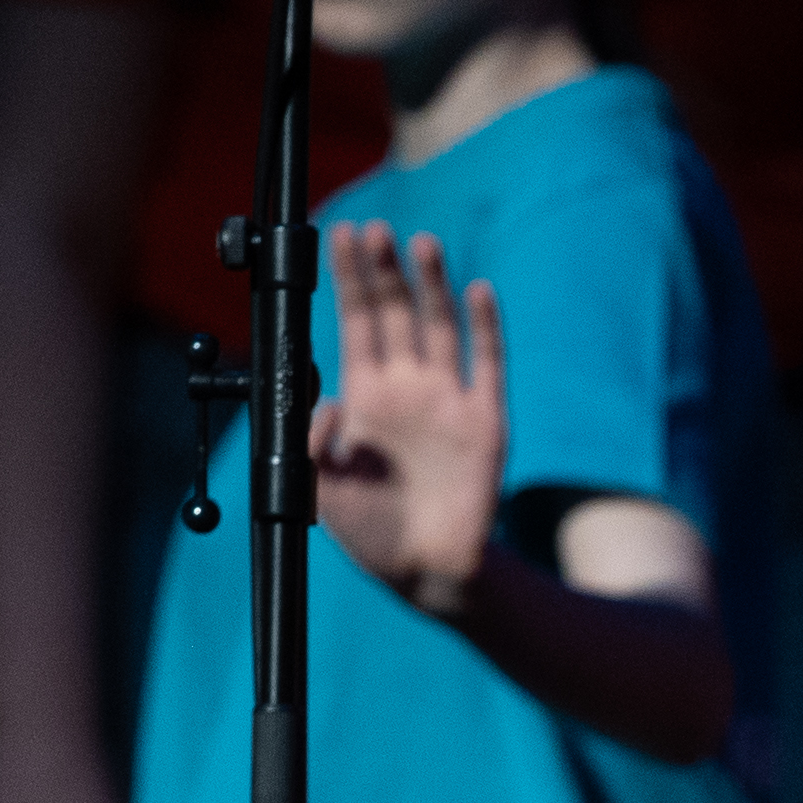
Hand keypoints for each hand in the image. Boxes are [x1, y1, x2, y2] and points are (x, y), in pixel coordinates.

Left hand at [312, 221, 506, 611]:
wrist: (429, 572)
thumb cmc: (372, 535)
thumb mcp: (321, 491)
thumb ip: (314, 445)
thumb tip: (324, 401)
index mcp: (366, 398)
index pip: (355, 323)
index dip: (347, 280)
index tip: (339, 238)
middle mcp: (407, 388)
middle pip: (395, 314)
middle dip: (382, 271)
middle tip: (373, 230)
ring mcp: (449, 401)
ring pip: (440, 327)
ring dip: (430, 285)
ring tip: (420, 243)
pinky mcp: (486, 421)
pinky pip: (489, 366)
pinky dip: (485, 328)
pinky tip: (478, 291)